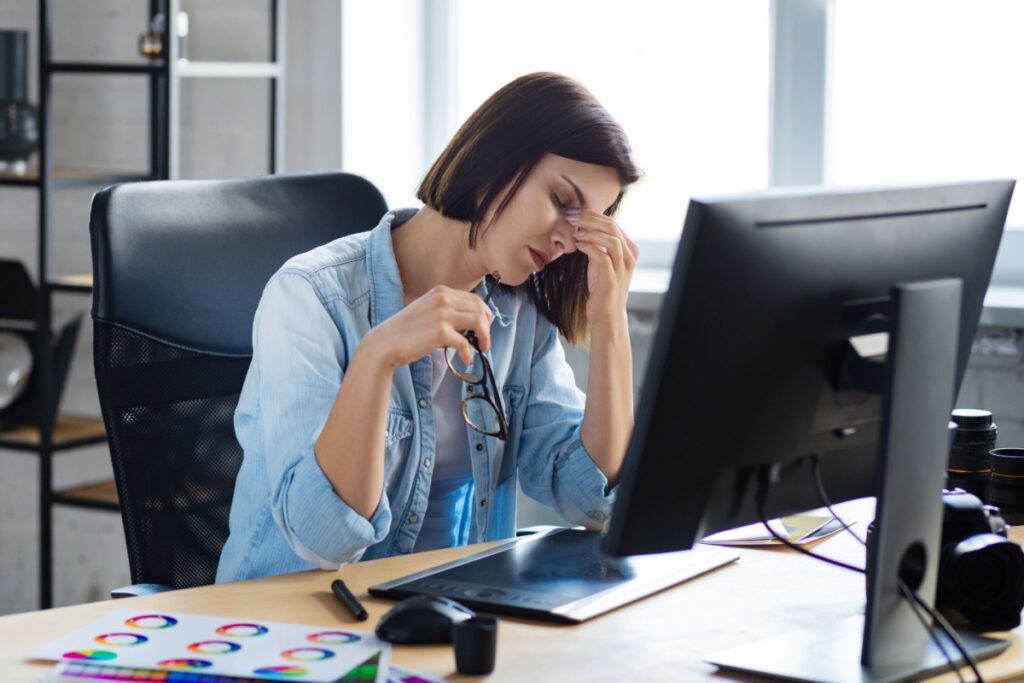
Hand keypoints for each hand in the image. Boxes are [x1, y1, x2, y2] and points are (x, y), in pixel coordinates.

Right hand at [364, 286, 492, 367]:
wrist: (386, 342)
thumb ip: (447, 310)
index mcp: (441, 292)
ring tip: (482, 349)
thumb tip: (471, 322)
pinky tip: (466, 360)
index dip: (485, 314)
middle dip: (487, 326)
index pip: (475, 299)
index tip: (485, 327)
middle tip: (485, 341)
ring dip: (485, 338)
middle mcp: (443, 299)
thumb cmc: (406, 330)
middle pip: (480, 309)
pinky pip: (465, 343)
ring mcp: (442, 314)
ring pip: (479, 322)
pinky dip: (469, 353)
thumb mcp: (428, 309)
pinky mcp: (440, 332)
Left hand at [568, 210, 638, 329]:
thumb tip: (582, 225)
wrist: (606, 314)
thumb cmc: (602, 285)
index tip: (572, 212)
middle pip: (612, 227)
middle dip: (589, 219)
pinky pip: (603, 257)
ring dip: (591, 232)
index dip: (591, 214)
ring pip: (611, 240)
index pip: (612, 223)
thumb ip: (598, 243)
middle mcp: (629, 256)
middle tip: (570, 216)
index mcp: (628, 248)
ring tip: (575, 231)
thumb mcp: (600, 260)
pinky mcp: (613, 279)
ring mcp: (623, 268)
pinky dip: (589, 248)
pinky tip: (577, 245)